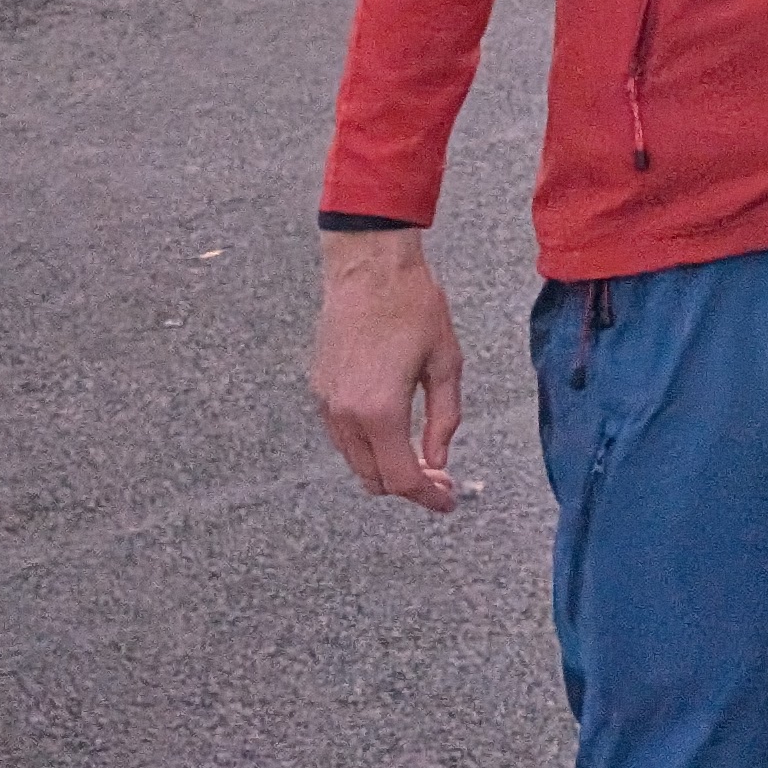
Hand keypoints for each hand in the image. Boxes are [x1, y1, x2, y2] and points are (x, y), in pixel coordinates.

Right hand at [312, 229, 465, 512]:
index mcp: (380, 410)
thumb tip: (439, 460)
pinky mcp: (319, 389)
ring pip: (355, 461)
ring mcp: (327, 403)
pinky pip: (342, 437)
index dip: (428, 497)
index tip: (448, 502)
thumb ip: (444, 419)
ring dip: (385, 467)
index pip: (401, 478)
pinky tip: (393, 432)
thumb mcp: (446, 363)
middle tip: (441, 479)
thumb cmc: (413, 305)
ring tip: (420, 458)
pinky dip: (367, 447)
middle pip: (374, 478)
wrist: (369, 265)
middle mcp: (346, 414)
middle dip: (408, 486)